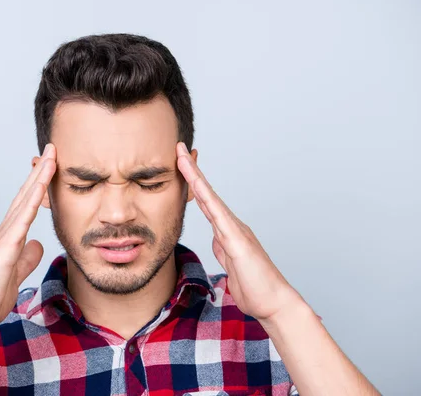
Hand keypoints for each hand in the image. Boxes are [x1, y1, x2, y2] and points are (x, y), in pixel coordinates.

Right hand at [0, 144, 56, 331]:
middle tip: (52, 148)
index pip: (27, 204)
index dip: (39, 184)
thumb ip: (27, 257)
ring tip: (51, 156)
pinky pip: (21, 221)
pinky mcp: (3, 249)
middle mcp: (6, 231)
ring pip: (24, 201)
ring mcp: (3, 238)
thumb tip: (38, 244)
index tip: (51, 166)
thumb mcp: (16, 273)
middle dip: (40, 171)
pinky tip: (41, 187)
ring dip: (38, 178)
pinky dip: (31, 202)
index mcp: (10, 237)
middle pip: (26, 194)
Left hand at [176, 142, 301, 320]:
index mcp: (227, 231)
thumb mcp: (230, 264)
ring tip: (182, 158)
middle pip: (205, 193)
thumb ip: (222, 248)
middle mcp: (231, 225)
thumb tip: (215, 238)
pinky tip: (198, 187)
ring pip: (210, 198)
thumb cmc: (254, 286)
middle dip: (190, 170)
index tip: (179, 165)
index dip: (191, 183)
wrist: (274, 303)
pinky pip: (219, 216)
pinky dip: (207, 199)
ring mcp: (235, 231)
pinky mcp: (238, 242)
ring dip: (195, 178)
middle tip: (177, 148)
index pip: (204, 202)